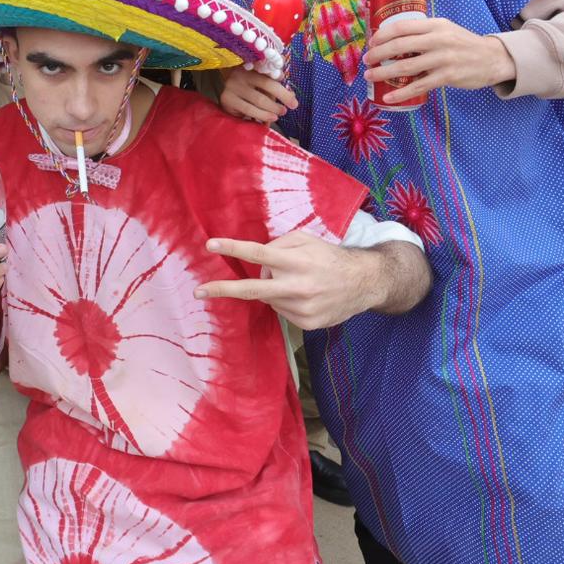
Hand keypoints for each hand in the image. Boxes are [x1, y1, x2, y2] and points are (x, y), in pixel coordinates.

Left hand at [195, 230, 381, 329]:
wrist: (364, 282)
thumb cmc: (329, 256)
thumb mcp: (307, 239)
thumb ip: (279, 246)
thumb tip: (258, 264)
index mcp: (297, 261)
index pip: (258, 254)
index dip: (232, 248)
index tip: (209, 245)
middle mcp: (298, 286)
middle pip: (252, 290)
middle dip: (222, 290)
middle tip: (198, 292)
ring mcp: (302, 308)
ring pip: (268, 299)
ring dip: (272, 289)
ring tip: (296, 282)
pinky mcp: (307, 324)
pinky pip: (282, 311)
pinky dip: (285, 302)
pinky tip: (304, 295)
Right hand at [219, 67, 299, 123]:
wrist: (226, 95)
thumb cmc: (249, 89)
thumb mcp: (262, 85)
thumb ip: (275, 88)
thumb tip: (292, 96)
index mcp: (252, 67)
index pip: (271, 76)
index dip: (283, 90)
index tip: (294, 102)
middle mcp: (241, 74)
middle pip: (266, 85)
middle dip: (281, 98)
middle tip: (288, 109)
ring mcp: (232, 86)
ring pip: (257, 100)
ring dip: (271, 110)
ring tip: (278, 115)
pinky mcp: (226, 99)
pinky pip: (247, 109)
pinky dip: (260, 116)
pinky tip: (267, 120)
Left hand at [362, 17, 514, 102]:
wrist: (492, 58)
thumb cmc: (463, 44)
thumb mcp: (445, 29)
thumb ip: (423, 31)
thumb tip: (392, 37)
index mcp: (435, 25)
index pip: (402, 26)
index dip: (382, 35)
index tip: (371, 42)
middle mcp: (438, 39)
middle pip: (399, 46)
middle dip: (378, 54)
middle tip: (367, 60)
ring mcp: (443, 59)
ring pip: (406, 67)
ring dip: (383, 73)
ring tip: (370, 76)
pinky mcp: (448, 77)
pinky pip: (419, 86)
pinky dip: (401, 93)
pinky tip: (389, 97)